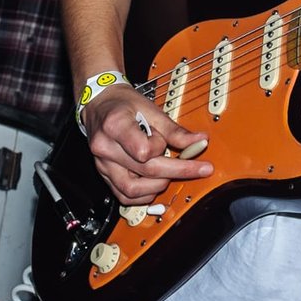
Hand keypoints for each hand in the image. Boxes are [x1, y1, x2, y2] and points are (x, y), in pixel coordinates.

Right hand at [83, 85, 211, 205]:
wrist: (101, 105)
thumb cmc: (123, 104)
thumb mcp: (150, 109)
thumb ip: (174, 130)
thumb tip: (199, 141)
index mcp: (115, 126)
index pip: (144, 150)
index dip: (162, 147)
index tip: (167, 141)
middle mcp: (105, 148)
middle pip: (145, 171)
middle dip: (178, 171)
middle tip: (199, 169)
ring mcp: (103, 164)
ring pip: (131, 191)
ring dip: (158, 186)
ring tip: (170, 174)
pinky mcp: (105, 174)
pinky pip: (123, 196)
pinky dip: (143, 195)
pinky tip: (155, 184)